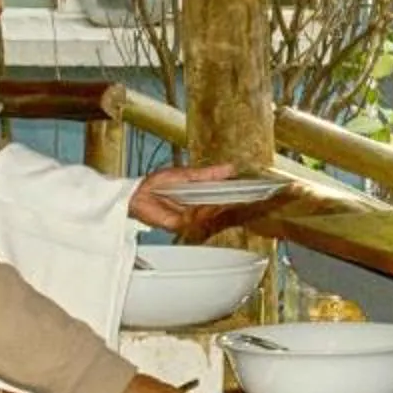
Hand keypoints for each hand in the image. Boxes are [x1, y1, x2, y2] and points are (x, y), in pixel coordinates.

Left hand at [129, 161, 262, 232]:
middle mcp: (197, 211)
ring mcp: (189, 219)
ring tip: (230, 198)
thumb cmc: (158, 183)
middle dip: (234, 203)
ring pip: (210, 215)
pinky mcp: (179, 224)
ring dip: (218, 207)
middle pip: (221, 209)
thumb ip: (209, 174)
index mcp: (201, 198)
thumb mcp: (187, 174)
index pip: (224, 199)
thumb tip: (231, 168)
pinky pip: (194, 219)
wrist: (137, 193)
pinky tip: (206, 205)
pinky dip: (200, 211)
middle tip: (248, 196)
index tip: (254, 192)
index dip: (239, 196)